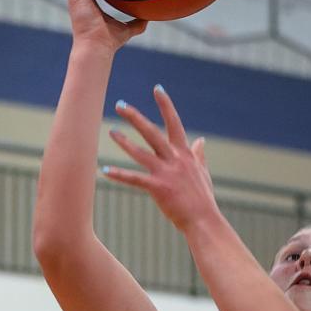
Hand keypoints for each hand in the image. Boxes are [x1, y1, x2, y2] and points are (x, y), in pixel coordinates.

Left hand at [104, 85, 216, 232]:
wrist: (204, 221)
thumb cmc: (203, 199)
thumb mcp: (203, 173)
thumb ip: (200, 155)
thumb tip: (202, 140)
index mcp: (185, 154)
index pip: (175, 123)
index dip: (166, 105)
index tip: (157, 88)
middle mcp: (175, 159)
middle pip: (153, 132)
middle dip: (136, 117)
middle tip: (120, 105)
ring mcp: (167, 173)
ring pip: (141, 153)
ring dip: (124, 142)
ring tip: (111, 132)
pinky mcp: (159, 188)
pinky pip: (135, 179)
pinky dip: (120, 175)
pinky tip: (105, 170)